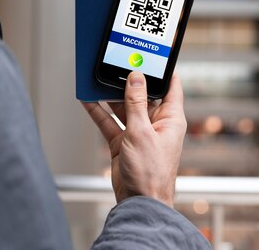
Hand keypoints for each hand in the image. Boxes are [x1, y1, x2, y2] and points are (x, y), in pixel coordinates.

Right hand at [81, 71, 186, 207]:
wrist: (139, 203)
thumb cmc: (151, 173)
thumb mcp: (141, 132)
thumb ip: (136, 103)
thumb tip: (136, 77)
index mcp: (170, 119)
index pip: (170, 87)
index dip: (162, 70)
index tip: (151, 56)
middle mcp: (156, 124)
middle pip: (142, 95)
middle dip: (128, 81)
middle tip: (116, 64)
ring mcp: (138, 133)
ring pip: (123, 107)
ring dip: (110, 96)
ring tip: (97, 79)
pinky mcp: (123, 142)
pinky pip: (110, 122)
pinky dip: (99, 112)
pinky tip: (88, 100)